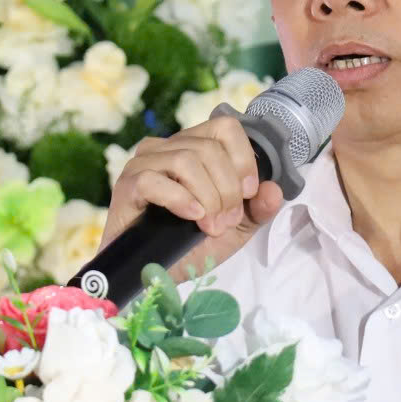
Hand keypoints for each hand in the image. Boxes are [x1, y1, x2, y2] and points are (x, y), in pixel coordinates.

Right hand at [103, 111, 287, 270]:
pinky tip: (191, 218)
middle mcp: (167, 147)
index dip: (243, 159)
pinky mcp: (127, 185)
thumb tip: (273, 190)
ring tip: (210, 225)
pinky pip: (154, 180)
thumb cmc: (191, 245)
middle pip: (209, 148)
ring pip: (186, 160)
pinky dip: (180, 200)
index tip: (248, 194)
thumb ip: (258, 208)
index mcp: (193, 146)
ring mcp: (143, 163)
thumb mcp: (236, 228)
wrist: (155, 274)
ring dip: (207, 197)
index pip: (225, 127)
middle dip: (227, 189)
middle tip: (226, 221)